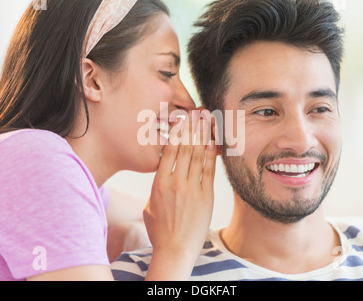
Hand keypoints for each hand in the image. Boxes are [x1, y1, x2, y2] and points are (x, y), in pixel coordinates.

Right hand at [144, 113, 216, 280]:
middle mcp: (175, 182)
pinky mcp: (206, 196)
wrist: (175, 249)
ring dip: (202, 136)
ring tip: (205, 121)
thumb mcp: (150, 205)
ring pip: (197, 156)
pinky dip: (211, 154)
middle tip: (197, 113)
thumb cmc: (159, 229)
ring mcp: (192, 189)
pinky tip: (213, 142)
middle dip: (192, 128)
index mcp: (159, 183)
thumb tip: (163, 174)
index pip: (170, 151)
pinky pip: (209, 170)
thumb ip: (157, 187)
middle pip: (185, 149)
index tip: (182, 120)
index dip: (178, 133)